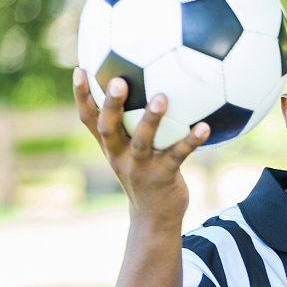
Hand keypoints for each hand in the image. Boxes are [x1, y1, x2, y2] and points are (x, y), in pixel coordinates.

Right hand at [73, 68, 208, 227]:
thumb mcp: (128, 154)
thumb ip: (128, 127)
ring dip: (151, 119)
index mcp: (110, 146)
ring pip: (142, 141)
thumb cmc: (145, 175)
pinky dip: (191, 140)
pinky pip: (177, 155)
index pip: (89, 119)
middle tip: (118, 80)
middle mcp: (119, 156)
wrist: (154, 217)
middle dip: (111, 104)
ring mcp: (140, 168)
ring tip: (161, 97)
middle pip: (108, 127)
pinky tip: (205, 126)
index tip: (80, 69)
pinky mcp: (162, 177)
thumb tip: (140, 88)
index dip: (81, 96)